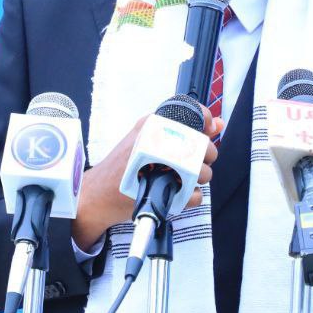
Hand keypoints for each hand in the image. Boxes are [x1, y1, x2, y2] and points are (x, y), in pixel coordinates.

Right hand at [71, 108, 222, 250]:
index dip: (205, 124)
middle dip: (203, 158)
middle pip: (201, 146)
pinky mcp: (161, 191)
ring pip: (201, 171)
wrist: (96, 195)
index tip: (206, 132)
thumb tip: (217, 122)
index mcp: (151, 125)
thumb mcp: (147, 138)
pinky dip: (189, 198)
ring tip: (179, 181)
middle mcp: (156, 140)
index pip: (192, 114)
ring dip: (197, 180)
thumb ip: (185, 129)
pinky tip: (176, 194)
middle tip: (188, 164)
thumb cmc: (122, 167)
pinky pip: (192, 195)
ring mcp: (158, 166)